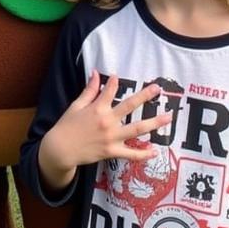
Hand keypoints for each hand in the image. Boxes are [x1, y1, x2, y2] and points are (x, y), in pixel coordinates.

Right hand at [38, 70, 172, 191]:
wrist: (60, 150)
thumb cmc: (67, 126)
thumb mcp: (76, 105)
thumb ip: (89, 90)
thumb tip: (96, 73)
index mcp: (97, 108)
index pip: (110, 90)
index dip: (114, 82)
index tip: (118, 75)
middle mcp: (107, 121)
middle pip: (130, 106)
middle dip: (145, 96)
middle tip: (158, 88)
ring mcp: (111, 137)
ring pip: (137, 129)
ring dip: (154, 122)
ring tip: (168, 117)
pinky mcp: (112, 152)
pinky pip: (131, 154)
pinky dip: (143, 154)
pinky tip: (155, 152)